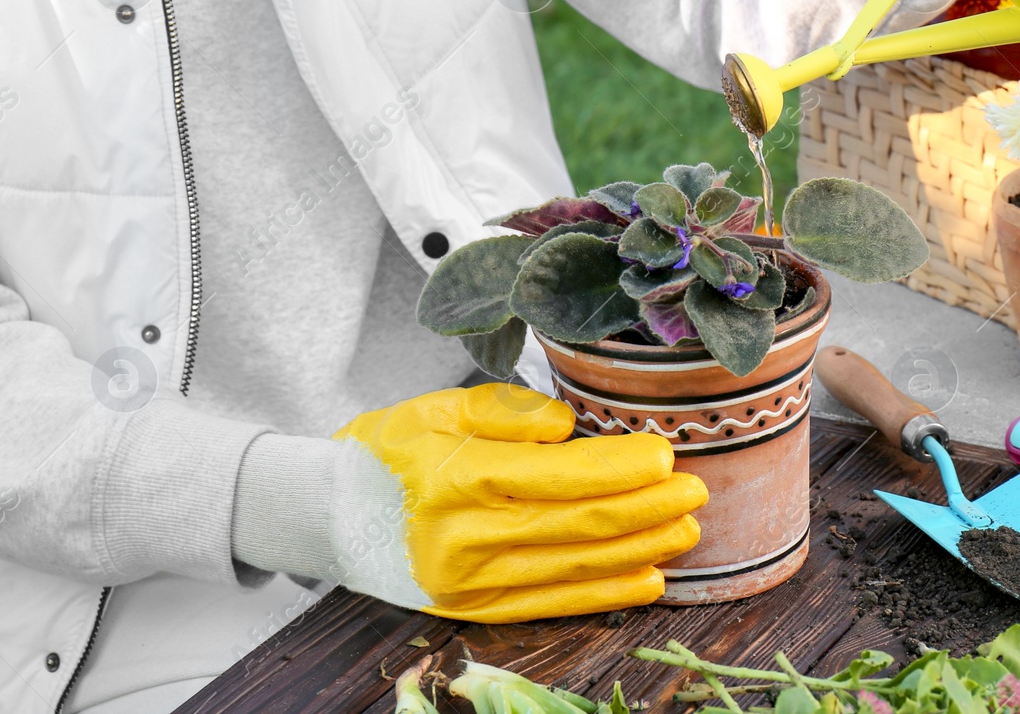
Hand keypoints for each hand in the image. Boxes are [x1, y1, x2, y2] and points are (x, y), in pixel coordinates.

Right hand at [327, 383, 706, 622]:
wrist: (324, 518)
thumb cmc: (387, 453)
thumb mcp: (436, 408)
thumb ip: (504, 411)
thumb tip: (567, 427)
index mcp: (459, 478)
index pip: (560, 476)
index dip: (620, 469)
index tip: (665, 454)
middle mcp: (465, 537)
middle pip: (578, 525)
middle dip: (646, 509)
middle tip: (696, 491)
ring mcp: (470, 582)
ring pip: (574, 567)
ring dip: (639, 551)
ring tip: (685, 531)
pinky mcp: (473, 611)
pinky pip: (552, 604)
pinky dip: (604, 593)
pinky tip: (647, 580)